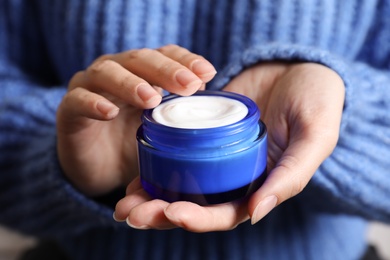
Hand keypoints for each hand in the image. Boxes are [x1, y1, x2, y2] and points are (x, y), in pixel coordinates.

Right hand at [56, 45, 215, 195]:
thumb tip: (212, 98)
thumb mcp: (163, 128)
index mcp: (141, 73)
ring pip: (107, 73)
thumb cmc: (136, 142)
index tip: (208, 73)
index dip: (185, 60)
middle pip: (140, 59)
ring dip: (131, 83)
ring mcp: (90, 88)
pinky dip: (93, 104)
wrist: (101, 168)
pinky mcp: (69, 111)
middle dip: (165, 70)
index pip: (165, 55)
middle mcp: (116, 72)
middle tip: (188, 85)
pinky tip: (110, 113)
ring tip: (151, 99)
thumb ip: (181, 113)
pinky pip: (78, 101)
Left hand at [114, 62, 343, 230]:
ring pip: (180, 183)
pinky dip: (155, 161)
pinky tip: (134, 168)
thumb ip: (291, 176)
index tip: (172, 213)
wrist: (300, 67)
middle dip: (162, 213)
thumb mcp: (315, 137)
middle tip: (130, 214)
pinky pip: (176, 150)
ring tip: (123, 202)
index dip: (199, 219)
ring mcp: (216, 154)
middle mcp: (234, 175)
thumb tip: (255, 213)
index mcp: (260, 184)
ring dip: (150, 195)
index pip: (225, 213)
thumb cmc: (317, 102)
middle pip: (195, 204)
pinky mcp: (203, 130)